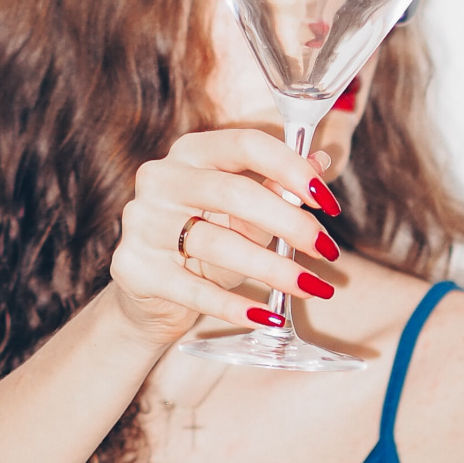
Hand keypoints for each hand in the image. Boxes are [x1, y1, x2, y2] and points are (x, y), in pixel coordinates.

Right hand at [109, 129, 342, 344]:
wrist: (147, 293)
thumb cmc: (202, 241)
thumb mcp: (240, 213)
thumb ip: (275, 187)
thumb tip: (321, 161)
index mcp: (190, 152)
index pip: (246, 145)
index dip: (292, 169)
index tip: (327, 202)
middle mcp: (160, 179)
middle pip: (234, 193)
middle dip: (289, 223)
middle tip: (327, 250)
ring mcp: (143, 223)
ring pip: (218, 244)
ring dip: (274, 268)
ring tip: (311, 287)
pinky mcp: (135, 268)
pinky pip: (195, 290)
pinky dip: (236, 306)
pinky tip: (270, 317)